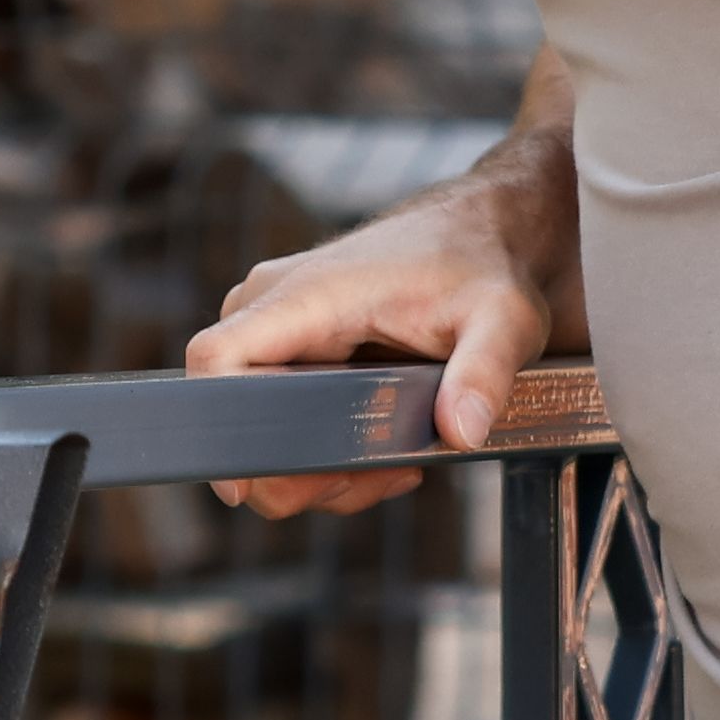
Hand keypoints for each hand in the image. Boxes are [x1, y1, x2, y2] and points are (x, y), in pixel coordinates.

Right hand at [181, 132, 576, 520]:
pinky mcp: (297, 352)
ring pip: (264, 432)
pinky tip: (391, 456)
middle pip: (237, 417)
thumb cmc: (486, 264)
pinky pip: (287, 423)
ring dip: (325, 474)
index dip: (219, 428)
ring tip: (400, 465)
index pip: (217, 361)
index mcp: (304, 296)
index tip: (249, 486)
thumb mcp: (503, 319)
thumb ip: (483, 372)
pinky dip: (333, 458)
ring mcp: (280, 332)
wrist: (486, 233)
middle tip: (384, 475)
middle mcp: (274, 310)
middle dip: (300, 473)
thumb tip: (460, 432)